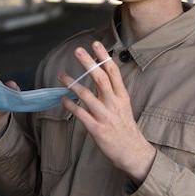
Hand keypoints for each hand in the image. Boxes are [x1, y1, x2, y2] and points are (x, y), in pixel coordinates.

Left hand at [58, 42, 156, 184]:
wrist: (133, 152)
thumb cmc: (125, 128)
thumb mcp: (123, 106)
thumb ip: (112, 92)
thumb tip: (98, 76)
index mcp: (122, 96)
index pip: (113, 72)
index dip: (104, 57)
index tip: (96, 44)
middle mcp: (114, 103)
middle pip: (101, 78)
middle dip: (89, 63)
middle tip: (77, 50)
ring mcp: (106, 116)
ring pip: (88, 95)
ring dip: (73, 84)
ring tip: (61, 76)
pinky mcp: (98, 129)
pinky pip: (82, 114)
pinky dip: (71, 106)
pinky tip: (63, 99)